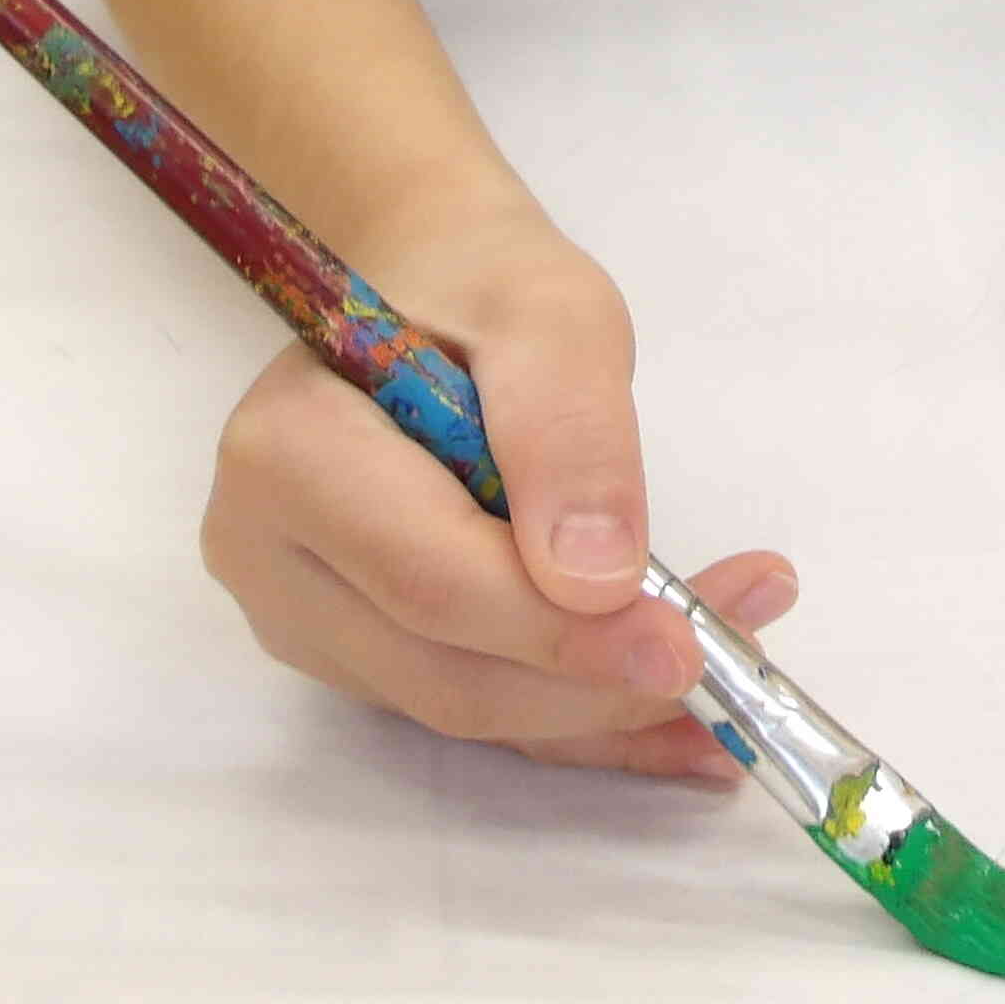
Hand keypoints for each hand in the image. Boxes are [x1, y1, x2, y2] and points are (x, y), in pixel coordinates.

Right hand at [194, 192, 792, 781]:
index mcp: (288, 454)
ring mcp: (302, 615)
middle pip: (444, 670)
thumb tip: (595, 584)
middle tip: (737, 658)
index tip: (684, 643)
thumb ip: (568, 433)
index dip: (560, 632)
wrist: (432, 288)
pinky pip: (473, 708)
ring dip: (603, 710)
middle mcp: (267, 553)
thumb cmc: (482, 282)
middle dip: (598, 683)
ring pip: (463, 707)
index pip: (431, 579)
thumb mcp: (550, 313)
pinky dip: (581, 720)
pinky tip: (679, 720)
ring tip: (735, 669)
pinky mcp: (353, 652)